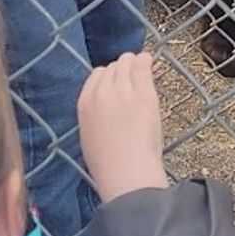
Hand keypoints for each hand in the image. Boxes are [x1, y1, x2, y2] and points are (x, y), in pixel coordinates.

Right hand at [78, 52, 166, 204]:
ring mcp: (123, 90)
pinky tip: (149, 62)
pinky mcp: (143, 92)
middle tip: (132, 80)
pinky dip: (146, 61)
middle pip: (112, 67)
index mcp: (85, 104)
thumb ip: (95, 115)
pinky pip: (142, 65)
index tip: (117, 84)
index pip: (96, 75)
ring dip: (134, 64)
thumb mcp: (90, 136)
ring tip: (142, 69)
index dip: (109, 78)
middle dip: (122, 71)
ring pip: (126, 62)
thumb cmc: (109, 165)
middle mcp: (102, 92)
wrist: (126, 173)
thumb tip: (105, 107)